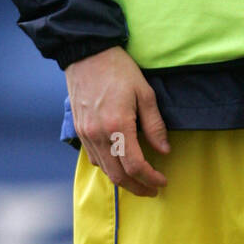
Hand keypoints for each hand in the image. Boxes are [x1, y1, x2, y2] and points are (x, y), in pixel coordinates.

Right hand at [65, 45, 169, 196]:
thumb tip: (164, 150)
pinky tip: (119, 165)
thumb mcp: (144, 93)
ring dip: (122, 180)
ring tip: (139, 181)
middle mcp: (99, 135)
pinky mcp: (80, 131)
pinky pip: (94, 158)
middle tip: (152, 189)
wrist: (87, 54)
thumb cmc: (119, 70)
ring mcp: (86, 135)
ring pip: (104, 170)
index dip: (150, 178)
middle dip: (137, 187)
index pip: (135, 166)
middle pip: (118, 175)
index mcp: (118, 126)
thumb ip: (154, 124)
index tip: (162, 181)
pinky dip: (108, 167)